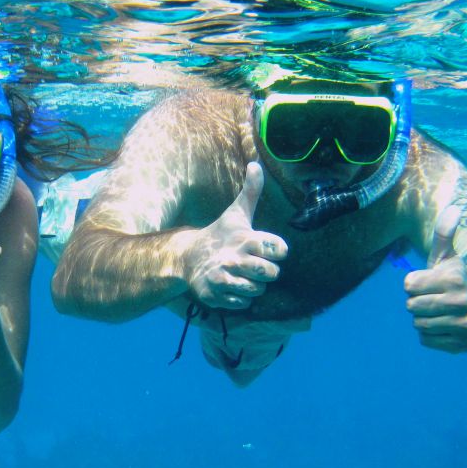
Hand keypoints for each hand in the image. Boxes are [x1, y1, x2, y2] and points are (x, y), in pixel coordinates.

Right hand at [185, 162, 285, 309]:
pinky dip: (240, 298)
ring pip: (258, 290)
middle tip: (254, 265)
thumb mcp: (236, 213)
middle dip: (267, 271)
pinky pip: (243, 303)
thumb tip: (256, 164)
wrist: (187, 257)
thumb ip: (251, 191)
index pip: (279, 248)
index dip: (276, 250)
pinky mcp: (215, 295)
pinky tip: (231, 285)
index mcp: (245, 238)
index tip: (266, 248)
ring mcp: (223, 278)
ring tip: (242, 275)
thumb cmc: (220, 234)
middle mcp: (234, 259)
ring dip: (253, 285)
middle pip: (271, 273)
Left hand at [404, 206, 466, 352]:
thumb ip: (444, 234)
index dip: (413, 284)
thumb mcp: (449, 258)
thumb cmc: (456, 282)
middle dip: (417, 303)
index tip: (428, 283)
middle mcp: (461, 302)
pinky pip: (426, 340)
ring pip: (418, 324)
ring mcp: (462, 326)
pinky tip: (444, 326)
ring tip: (439, 313)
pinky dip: (430, 335)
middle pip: (411, 306)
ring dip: (423, 319)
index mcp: (454, 279)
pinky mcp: (460, 345)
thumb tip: (454, 207)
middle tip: (433, 300)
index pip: (409, 284)